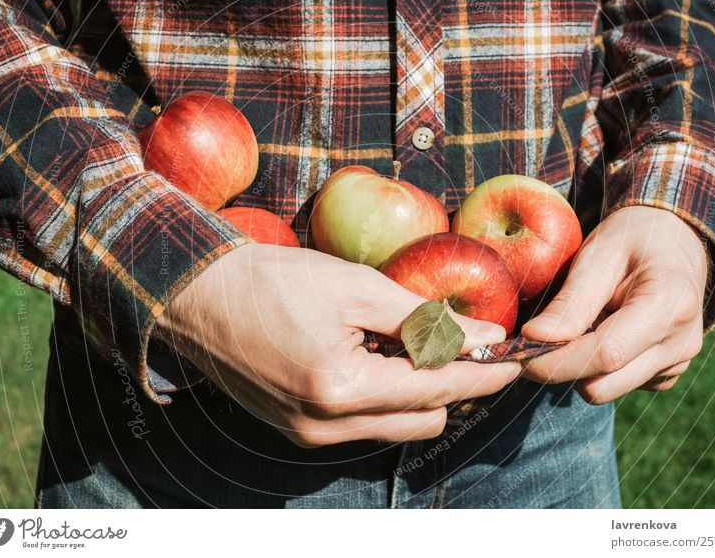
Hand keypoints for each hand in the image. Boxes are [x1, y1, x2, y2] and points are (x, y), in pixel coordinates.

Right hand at [154, 244, 520, 446]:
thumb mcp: (356, 286)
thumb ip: (424, 319)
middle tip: (462, 342)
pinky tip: (375, 357)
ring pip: (397, 427)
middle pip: (425, 420)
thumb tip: (484, 335)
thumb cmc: (273, 280)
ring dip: (418, 392)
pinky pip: (364, 424)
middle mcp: (327, 426)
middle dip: (453, 384)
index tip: (515, 360)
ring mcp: (310, 435)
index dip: (484, 374)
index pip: (439, 389)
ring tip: (410, 344)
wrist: (199, 296)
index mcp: (342, 388)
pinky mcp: (299, 431)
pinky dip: (385, 397)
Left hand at [521, 206, 706, 402]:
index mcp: (670, 306)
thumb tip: (533, 338)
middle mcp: (682, 343)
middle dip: (561, 367)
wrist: (674, 240)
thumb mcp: (599, 255)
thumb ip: (570, 301)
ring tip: (579, 324)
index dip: (555, 361)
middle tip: (537, 338)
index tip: (518, 353)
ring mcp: (678, 362)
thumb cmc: (632, 239)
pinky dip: (598, 367)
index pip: (605, 355)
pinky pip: (618, 385)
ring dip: (579, 366)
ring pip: (607, 390)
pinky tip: (600, 331)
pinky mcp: (667, 373)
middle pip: (603, 384)